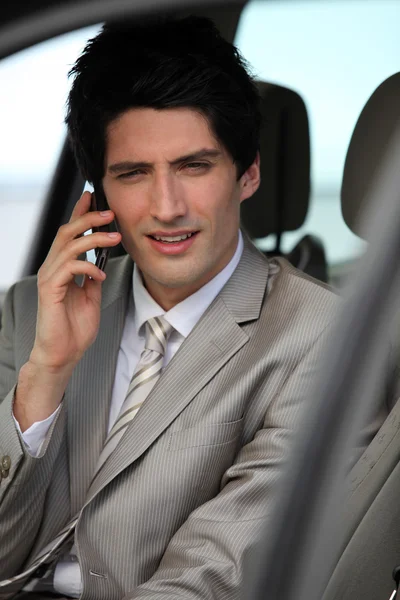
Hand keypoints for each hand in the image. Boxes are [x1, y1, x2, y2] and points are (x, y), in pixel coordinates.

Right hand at [14, 191, 121, 429]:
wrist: (63, 354)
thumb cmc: (74, 329)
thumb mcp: (91, 297)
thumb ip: (93, 278)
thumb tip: (102, 262)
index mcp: (62, 268)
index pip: (70, 234)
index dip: (80, 214)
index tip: (93, 197)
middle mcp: (52, 268)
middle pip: (66, 232)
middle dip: (88, 218)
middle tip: (109, 212)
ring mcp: (50, 278)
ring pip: (68, 246)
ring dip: (93, 239)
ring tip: (114, 237)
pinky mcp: (50, 290)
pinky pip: (69, 268)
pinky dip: (88, 267)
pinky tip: (100, 274)